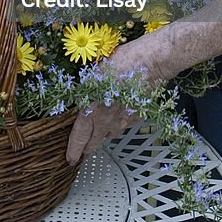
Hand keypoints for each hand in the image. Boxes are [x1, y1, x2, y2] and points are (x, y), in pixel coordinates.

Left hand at [66, 30, 174, 165]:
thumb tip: (83, 94)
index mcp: (91, 109)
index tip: (71, 159)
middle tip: (83, 152)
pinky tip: (121, 111)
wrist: (150, 63)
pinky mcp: (137, 118)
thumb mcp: (95, 73)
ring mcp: (123, 121)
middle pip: (94, 142)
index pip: (79, 137)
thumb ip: (88, 89)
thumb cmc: (122, 62)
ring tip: (102, 128)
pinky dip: (121, 121)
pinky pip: (125, 124)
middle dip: (87, 148)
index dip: (74, 150)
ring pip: (110, 133)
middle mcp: (106, 120)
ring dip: (105, 132)